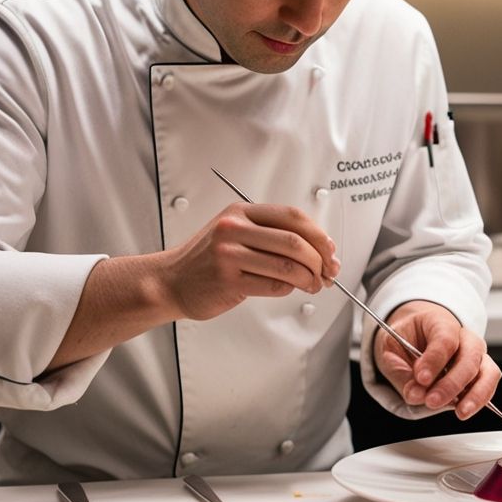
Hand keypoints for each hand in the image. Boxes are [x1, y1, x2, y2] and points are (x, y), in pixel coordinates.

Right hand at [161, 202, 340, 320]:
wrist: (171, 281)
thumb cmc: (207, 259)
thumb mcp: (234, 232)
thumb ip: (270, 234)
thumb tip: (318, 248)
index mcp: (240, 212)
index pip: (292, 217)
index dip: (319, 234)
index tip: (330, 250)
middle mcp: (234, 229)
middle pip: (294, 242)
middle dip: (319, 260)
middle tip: (327, 272)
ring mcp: (229, 255)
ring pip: (287, 266)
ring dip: (309, 279)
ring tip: (313, 284)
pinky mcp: (228, 281)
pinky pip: (273, 286)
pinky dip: (289, 289)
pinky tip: (289, 288)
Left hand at [374, 301, 501, 419]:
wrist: (417, 336)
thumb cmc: (406, 339)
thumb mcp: (391, 348)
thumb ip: (400, 371)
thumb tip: (415, 394)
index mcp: (440, 322)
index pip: (445, 339)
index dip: (434, 360)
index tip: (421, 378)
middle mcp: (465, 337)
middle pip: (469, 357)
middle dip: (451, 383)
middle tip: (431, 400)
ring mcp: (476, 356)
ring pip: (488, 372)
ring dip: (475, 394)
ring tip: (460, 412)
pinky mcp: (480, 374)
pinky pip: (488, 387)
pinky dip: (479, 400)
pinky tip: (464, 411)